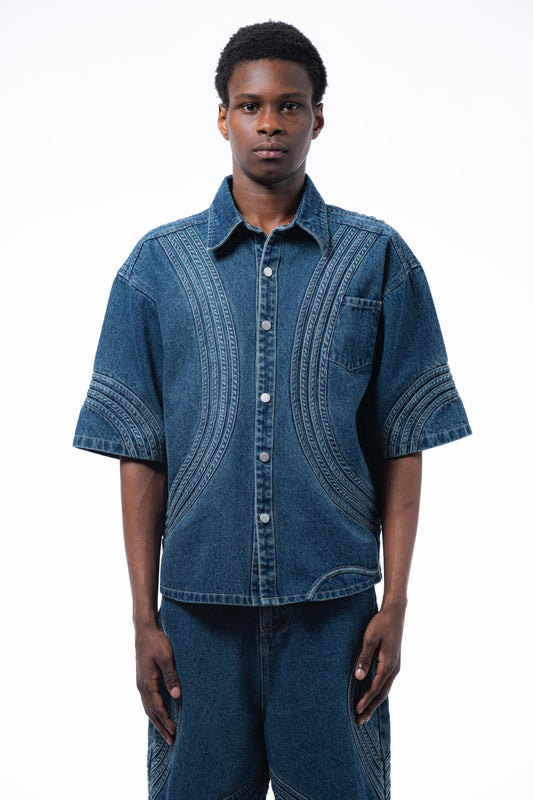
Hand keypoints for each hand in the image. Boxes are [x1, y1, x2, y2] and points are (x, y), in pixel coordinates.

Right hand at [135, 621, 180, 744]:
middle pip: (151, 712)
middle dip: (161, 727)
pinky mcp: (143, 679)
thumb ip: (171, 676)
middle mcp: (142, 685)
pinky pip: (148, 700)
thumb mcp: (166, 657)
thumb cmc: (157, 642)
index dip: (166, 721)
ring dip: (157, 720)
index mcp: (146, 682)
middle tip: (171, 741)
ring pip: (148, 707)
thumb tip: (177, 695)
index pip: (157, 707)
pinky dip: (154, 710)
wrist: (144, 630)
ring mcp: (141, 683)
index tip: (175, 731)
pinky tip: (159, 713)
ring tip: (166, 732)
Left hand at [353, 599, 404, 723]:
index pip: (375, 688)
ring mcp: (395, 666)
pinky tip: (372, 695)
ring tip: (364, 713)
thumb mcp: (370, 639)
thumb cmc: (381, 624)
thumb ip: (364, 658)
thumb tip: (359, 678)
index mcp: (388, 665)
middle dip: (370, 708)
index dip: (365, 701)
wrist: (395, 613)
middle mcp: (394, 669)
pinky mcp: (393, 662)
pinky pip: (386, 682)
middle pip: (381, 694)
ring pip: (384, 689)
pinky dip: (378, 692)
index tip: (356, 711)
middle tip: (360, 721)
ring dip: (374, 702)